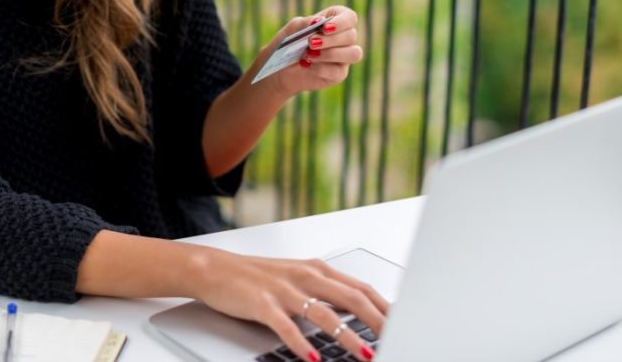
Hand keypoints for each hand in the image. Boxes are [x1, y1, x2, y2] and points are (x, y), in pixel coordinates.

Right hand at [191, 249, 386, 361]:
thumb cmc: (257, 277)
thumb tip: (358, 311)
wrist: (216, 269)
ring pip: (325, 314)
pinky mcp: (263, 304)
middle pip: (352, 299)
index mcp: (317, 269)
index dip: (385, 308)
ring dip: (348, 337)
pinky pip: (287, 326)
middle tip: (396, 341)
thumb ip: (325, 291)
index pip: (361, 288)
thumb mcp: (297, 278)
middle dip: (378, 323)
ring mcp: (284, 290)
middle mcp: (305, 276)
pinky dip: (302, 343)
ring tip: (365, 355)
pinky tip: (313, 357)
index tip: (405, 325)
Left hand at [256, 6, 361, 98]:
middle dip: (330, 39)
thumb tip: (319, 21)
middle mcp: (344, 39)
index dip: (341, 22)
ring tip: (309, 54)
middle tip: (310, 42)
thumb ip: (305, 23)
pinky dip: (321, 68)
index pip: (350, 18)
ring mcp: (344, 58)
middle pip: (351, 36)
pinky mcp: (339, 74)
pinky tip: (306, 64)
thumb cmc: (289, 43)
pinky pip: (338, 71)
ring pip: (353, 54)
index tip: (324, 27)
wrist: (280, 68)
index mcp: (335, 22)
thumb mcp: (292, 29)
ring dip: (331, 53)